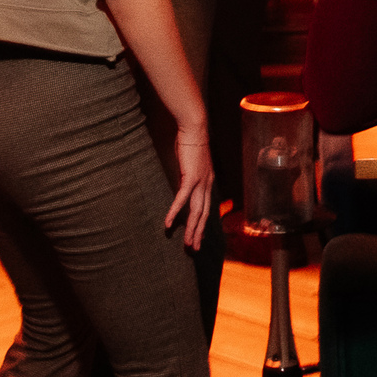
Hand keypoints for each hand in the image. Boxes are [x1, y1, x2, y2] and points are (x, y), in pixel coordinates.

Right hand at [168, 127, 214, 250]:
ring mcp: (201, 182)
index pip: (207, 208)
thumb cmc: (190, 143)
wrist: (195, 128)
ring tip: (187, 244)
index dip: (203, 224)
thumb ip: (188, 177)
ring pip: (196, 212)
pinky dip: (175, 212)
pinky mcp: (191, 177)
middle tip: (194, 248)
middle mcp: (207, 185)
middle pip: (204, 215)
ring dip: (191, 229)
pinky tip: (168, 223)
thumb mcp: (190, 164)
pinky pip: (182, 199)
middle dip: (199, 233)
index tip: (199, 236)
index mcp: (208, 182)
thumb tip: (183, 184)